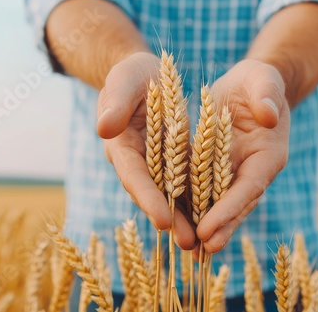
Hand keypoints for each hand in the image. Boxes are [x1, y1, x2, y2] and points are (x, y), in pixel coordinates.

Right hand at [96, 52, 195, 248]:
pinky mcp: (172, 163)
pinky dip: (196, 202)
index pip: (134, 175)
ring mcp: (155, 165)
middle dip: (169, 218)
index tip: (163, 220)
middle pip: (152, 194)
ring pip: (170, 195)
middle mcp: (137, 162)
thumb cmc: (133, 74)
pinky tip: (213, 218)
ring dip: (184, 219)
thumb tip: (104, 129)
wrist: (147, 76)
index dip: (148, 198)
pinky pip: (185, 184)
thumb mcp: (125, 79)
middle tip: (188, 243)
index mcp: (121, 145)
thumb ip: (116, 101)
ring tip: (202, 243)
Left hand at [197, 59, 290, 252]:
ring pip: (221, 203)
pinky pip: (207, 191)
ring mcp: (237, 172)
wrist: (248, 86)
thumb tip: (268, 115)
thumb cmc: (258, 80)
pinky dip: (197, 208)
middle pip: (236, 203)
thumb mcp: (262, 79)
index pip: (249, 186)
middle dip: (219, 226)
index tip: (209, 228)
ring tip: (191, 249)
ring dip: (208, 226)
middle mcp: (254, 170)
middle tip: (201, 249)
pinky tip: (182, 224)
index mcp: (268, 154)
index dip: (230, 208)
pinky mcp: (219, 169)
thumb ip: (266, 95)